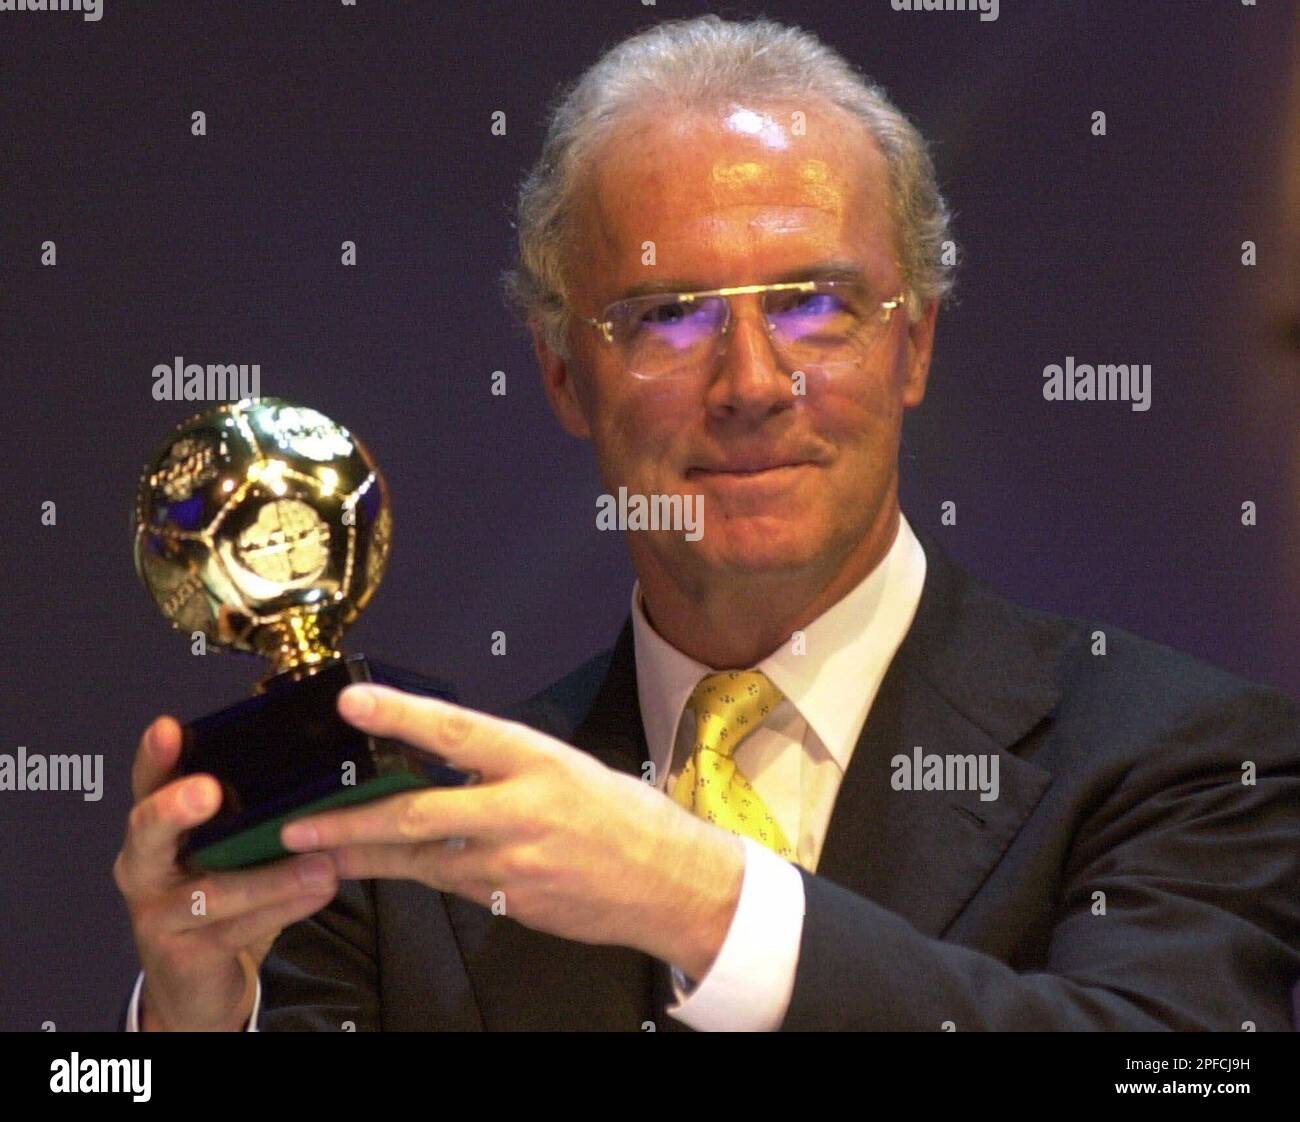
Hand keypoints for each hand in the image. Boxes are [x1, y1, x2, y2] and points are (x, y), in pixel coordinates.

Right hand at [113, 716, 340, 1030]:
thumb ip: (246, 808)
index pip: (148, 783)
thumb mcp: (224, 847)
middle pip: (148, 832)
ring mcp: (158, 914)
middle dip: (175, 808)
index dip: (154, 756)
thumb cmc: (218, 892)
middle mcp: (144, 866)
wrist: (193, 982)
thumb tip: (312, 754)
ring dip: (270, 878)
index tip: (167, 727)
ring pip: (211, 892)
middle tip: (208, 791)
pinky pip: (237, 929)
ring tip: (320, 864)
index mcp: (156, 828)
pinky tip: (321, 889)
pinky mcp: (184, 955)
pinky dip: (284, 907)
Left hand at [280, 684, 745, 978]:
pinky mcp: (511, 900)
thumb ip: (504, 764)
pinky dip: (413, 874)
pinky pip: (449, 884)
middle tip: (298, 826)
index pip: (459, 731)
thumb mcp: (568, 768)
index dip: (401, 713)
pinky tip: (382, 868)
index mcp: (538, 761)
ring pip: (420, 860)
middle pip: (419, 814)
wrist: (670, 884)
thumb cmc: (624, 817)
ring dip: (363, 856)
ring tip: (316, 852)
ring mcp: (514, 862)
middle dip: (350, 822)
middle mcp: (522, 810)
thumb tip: (442, 756)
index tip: (351, 701)